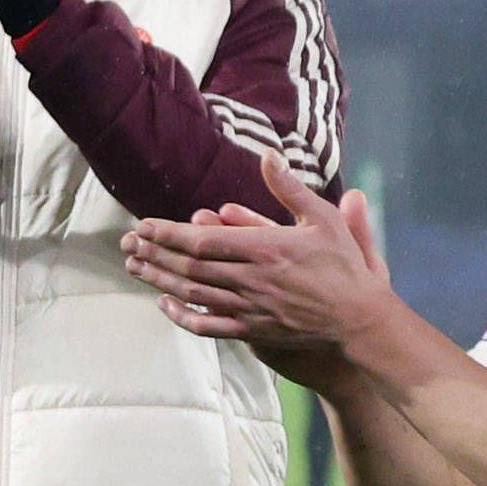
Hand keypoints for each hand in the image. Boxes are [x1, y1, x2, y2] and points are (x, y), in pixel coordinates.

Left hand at [119, 156, 399, 356]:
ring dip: (159, 279)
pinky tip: (165, 303)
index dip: (169, 234)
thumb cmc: (344, 266)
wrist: (360, 321)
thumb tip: (268, 154)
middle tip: (126, 244)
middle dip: (154, 254)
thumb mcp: (323, 218)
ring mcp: (250, 308)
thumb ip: (290, 188)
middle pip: (190, 266)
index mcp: (266, 249)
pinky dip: (182, 315)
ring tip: (134, 267)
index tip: (143, 225)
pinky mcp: (253, 331)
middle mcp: (252, 280)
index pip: (204, 240)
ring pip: (193, 294)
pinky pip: (208, 325)